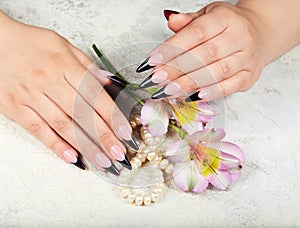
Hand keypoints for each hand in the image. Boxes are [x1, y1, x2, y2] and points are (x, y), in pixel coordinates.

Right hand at [0, 11, 134, 173]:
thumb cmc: (32, 43)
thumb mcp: (64, 45)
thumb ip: (88, 66)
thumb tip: (109, 82)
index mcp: (65, 66)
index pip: (95, 95)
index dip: (112, 115)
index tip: (125, 132)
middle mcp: (49, 82)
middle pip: (82, 114)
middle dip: (104, 136)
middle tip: (119, 153)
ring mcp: (31, 96)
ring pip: (63, 125)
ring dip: (85, 146)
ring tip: (102, 161)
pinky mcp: (15, 108)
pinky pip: (38, 130)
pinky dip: (56, 145)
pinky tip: (72, 157)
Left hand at [137, 2, 266, 100]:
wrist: (261, 33)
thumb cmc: (229, 26)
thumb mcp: (209, 15)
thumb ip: (189, 22)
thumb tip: (171, 20)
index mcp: (225, 18)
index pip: (195, 33)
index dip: (172, 48)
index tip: (153, 60)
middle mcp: (239, 36)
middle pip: (204, 54)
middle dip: (177, 68)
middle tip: (157, 78)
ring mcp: (247, 57)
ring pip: (216, 72)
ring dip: (190, 83)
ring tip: (169, 90)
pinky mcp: (250, 75)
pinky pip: (230, 86)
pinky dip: (212, 92)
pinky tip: (195, 96)